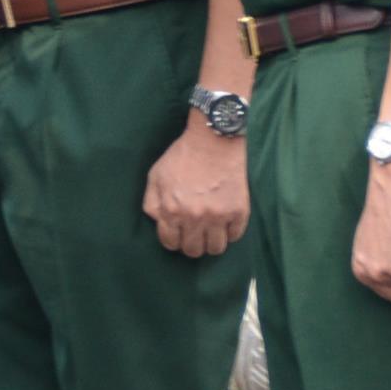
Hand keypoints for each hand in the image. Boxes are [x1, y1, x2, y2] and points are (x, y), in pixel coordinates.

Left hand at [143, 118, 248, 258]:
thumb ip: (152, 203)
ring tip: (212, 230)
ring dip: (212, 242)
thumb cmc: (183, 155)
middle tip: (195, 232)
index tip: (180, 232)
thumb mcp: (156, 175)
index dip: (174, 239)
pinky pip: (235, 236)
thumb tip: (158, 223)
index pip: (171, 243)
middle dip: (192, 243)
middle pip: (193, 250)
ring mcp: (218, 216)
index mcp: (171, 210)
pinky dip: (230, 232)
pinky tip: (226, 220)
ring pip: (216, 249)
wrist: (215, 139)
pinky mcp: (239, 211)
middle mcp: (194, 218)